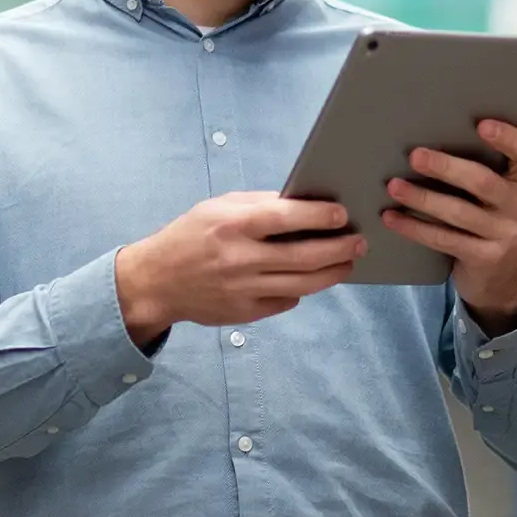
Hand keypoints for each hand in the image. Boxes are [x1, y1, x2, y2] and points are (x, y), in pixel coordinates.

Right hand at [115, 191, 364, 345]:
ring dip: (332, 273)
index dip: (320, 216)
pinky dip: (303, 289)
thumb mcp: (218, 207)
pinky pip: (286, 301)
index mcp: (233, 225)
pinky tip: (312, 278)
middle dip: (339, 248)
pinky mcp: (245, 313)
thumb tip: (304, 203)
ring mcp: (243, 289)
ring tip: (348, 263)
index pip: (286, 218)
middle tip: (359, 242)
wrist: (157, 281)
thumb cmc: (190, 236)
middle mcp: (240, 259)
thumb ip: (259, 204)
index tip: (342, 214)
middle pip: (304, 256)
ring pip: (303, 284)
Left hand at [380, 120, 516, 332]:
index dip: (507, 137)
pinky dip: (414, 227)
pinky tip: (392, 217)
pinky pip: (444, 239)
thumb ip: (481, 168)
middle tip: (414, 156)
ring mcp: (505, 234)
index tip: (481, 125)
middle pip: (483, 182)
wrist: (500, 277)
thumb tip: (429, 137)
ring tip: (394, 186)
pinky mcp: (485, 257)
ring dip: (422, 198)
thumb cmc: (489, 219)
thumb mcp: (496, 194)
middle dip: (446, 167)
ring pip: (459, 212)